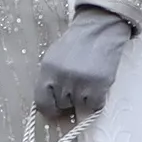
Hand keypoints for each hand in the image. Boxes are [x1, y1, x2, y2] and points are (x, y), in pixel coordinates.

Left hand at [35, 6, 137, 122]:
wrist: (99, 30)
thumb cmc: (76, 45)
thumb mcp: (54, 58)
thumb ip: (49, 79)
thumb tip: (47, 105)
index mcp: (47, 70)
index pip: (41, 102)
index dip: (48, 109)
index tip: (55, 110)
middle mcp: (62, 77)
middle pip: (61, 105)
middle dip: (68, 100)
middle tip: (76, 86)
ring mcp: (81, 82)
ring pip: (78, 106)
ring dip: (83, 99)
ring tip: (87, 81)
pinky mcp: (99, 85)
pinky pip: (94, 105)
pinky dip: (96, 100)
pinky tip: (97, 87)